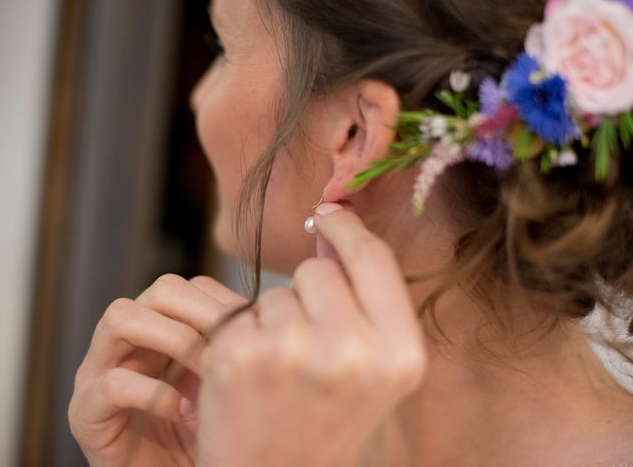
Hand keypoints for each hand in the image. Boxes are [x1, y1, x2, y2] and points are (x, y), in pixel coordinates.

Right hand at [68, 274, 247, 466]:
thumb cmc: (204, 434)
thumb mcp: (222, 383)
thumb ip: (231, 349)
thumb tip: (264, 317)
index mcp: (159, 327)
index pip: (189, 287)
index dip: (222, 302)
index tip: (255, 331)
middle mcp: (126, 339)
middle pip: (160, 290)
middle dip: (203, 314)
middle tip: (233, 346)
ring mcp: (98, 370)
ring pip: (121, 318)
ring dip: (174, 340)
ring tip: (208, 371)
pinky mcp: (85, 411)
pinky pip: (112, 384)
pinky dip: (155, 395)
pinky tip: (185, 413)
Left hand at [197, 208, 427, 466]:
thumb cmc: (327, 424)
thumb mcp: (373, 370)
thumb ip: (365, 299)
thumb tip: (335, 225)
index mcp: (400, 355)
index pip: (374, 257)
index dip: (348, 230)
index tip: (330, 215)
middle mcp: (351, 352)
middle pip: (318, 272)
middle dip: (309, 295)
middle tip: (307, 348)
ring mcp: (291, 352)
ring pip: (277, 293)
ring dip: (276, 320)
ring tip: (282, 373)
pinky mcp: (238, 356)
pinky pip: (242, 313)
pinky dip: (244, 337)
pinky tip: (252, 377)